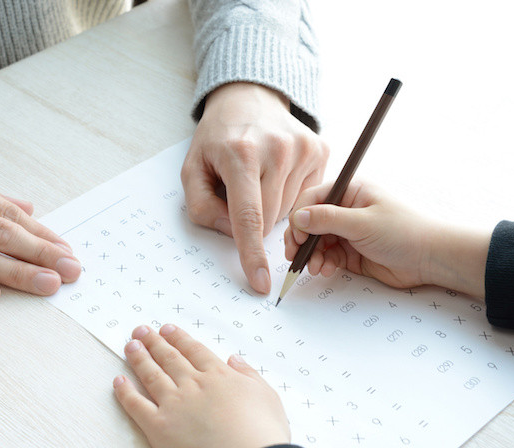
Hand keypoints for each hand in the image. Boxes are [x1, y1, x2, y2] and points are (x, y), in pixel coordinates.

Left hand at [113, 324, 289, 447]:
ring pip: (151, 375)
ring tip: (130, 346)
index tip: (167, 329)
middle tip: (141, 330)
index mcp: (219, 376)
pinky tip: (118, 381)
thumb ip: (249, 374)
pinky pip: (136, 405)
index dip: (179, 339)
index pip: (194, 351)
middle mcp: (193, 384)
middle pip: (169, 358)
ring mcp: (174, 404)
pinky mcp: (159, 427)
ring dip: (139, 359)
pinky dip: (125, 392)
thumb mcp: (267, 396)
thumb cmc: (262, 434)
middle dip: (154, 342)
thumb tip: (234, 358)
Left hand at [182, 82, 328, 293]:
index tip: (261, 282)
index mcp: (240, 154)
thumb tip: (230, 231)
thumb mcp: (192, 169)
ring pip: (290, 211)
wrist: (249, 99)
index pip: (249, 216)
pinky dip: (289, 194)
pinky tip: (278, 172)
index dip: (253, 254)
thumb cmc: (218, 139)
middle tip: (241, 191)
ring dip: (272, 206)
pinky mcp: (320, 150)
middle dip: (253, 219)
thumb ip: (201, 206)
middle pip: (270, 218)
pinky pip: (306, 197)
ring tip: (259, 177)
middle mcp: (277, 149)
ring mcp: (303, 149)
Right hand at [284, 181, 490, 297]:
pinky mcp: (350, 252)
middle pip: (310, 222)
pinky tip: (326, 270)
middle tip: (295, 256)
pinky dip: (323, 264)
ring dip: (311, 255)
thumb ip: (327, 220)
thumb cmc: (404, 232)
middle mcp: (346, 209)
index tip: (296, 235)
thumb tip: (297, 217)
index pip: (312, 198)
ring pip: (317, 242)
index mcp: (350, 191)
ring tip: (315, 268)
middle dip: (301, 240)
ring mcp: (348, 231)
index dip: (299, 217)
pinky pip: (327, 256)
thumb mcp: (362, 223)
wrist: (430, 259)